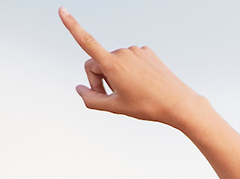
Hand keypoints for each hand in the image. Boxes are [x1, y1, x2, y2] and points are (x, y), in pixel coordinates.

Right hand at [59, 6, 201, 128]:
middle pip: (97, 64)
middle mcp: (123, 53)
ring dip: (116, 75)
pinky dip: (130, 70)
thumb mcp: (115, 107)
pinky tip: (143, 82)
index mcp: (113, 65)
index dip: (72, 26)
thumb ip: (91, 99)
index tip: (61, 9)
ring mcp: (136, 50)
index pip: (87, 42)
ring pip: (114, 62)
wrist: (178, 103)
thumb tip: (79, 88)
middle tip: (113, 97)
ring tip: (133, 90)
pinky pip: (129, 60)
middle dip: (99, 80)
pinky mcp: (147, 51)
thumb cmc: (147, 106)